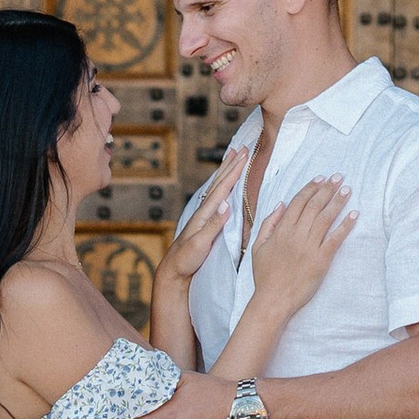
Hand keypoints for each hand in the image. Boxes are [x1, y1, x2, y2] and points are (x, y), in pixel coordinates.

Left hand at [167, 143, 246, 280]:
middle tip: (243, 148)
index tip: (245, 156)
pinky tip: (223, 183)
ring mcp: (203, 215)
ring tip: (232, 156)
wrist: (173, 271)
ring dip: (226, 171)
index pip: (222, 188)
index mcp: (204, 214)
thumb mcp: (200, 245)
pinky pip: (215, 196)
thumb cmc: (186, 260)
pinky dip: (221, 184)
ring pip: (216, 187)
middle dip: (232, 164)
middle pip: (219, 182)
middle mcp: (203, 211)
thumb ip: (214, 225)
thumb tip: (227, 204)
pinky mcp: (204, 221)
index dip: (234, 171)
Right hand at [241, 173, 353, 317]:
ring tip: (347, 189)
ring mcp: (309, 246)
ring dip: (338, 201)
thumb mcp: (258, 246)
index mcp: (281, 230)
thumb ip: (268, 223)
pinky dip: (346, 225)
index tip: (321, 178)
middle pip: (314, 206)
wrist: (273, 300)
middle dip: (327, 189)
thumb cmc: (265, 276)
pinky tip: (354, 214)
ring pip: (326, 218)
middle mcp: (296, 234)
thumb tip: (280, 204)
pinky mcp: (321, 260)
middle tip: (339, 177)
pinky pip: (335, 238)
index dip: (311, 188)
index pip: (298, 202)